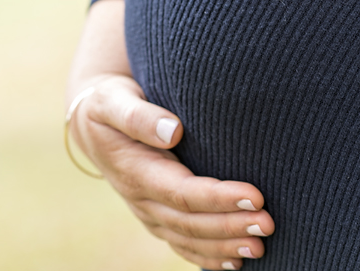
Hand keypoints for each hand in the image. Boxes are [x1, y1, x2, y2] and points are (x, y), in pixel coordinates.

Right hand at [70, 73, 274, 270]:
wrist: (92, 124)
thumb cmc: (108, 104)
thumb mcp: (113, 101)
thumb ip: (139, 116)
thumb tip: (173, 130)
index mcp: (135, 171)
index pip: (181, 192)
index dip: (218, 197)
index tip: (255, 195)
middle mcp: (141, 199)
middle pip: (189, 221)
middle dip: (230, 226)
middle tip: (268, 224)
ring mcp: (148, 212)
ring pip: (188, 238)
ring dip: (224, 246)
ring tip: (260, 247)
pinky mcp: (156, 216)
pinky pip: (181, 243)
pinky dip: (207, 256)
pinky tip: (234, 262)